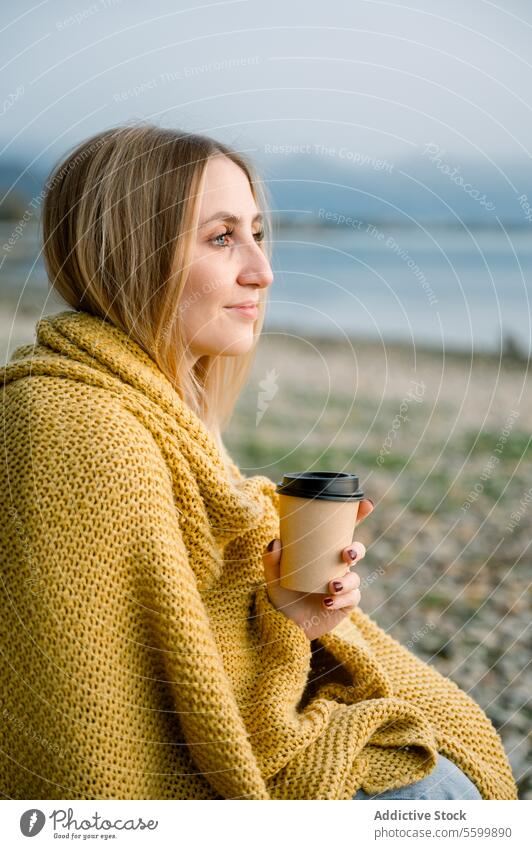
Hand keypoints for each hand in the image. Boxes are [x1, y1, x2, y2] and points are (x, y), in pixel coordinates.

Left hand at [262, 498, 373, 640]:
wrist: (286, 625)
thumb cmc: (282, 595)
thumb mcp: (273, 576)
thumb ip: (271, 560)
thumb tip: (276, 542)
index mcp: (323, 552)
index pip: (343, 530)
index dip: (358, 516)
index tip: (366, 504)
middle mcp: (336, 566)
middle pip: (356, 551)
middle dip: (356, 550)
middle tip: (346, 555)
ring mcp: (343, 585)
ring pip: (355, 577)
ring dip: (347, 580)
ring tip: (331, 586)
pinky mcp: (346, 604)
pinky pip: (352, 598)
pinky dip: (341, 599)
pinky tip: (327, 602)